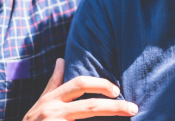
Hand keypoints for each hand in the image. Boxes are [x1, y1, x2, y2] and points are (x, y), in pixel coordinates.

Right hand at [23, 58, 137, 119]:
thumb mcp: (42, 102)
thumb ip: (54, 83)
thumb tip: (61, 59)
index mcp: (52, 99)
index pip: (80, 84)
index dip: (100, 84)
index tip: (117, 90)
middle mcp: (52, 112)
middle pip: (89, 106)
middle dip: (115, 107)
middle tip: (133, 108)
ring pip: (87, 120)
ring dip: (109, 120)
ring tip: (130, 117)